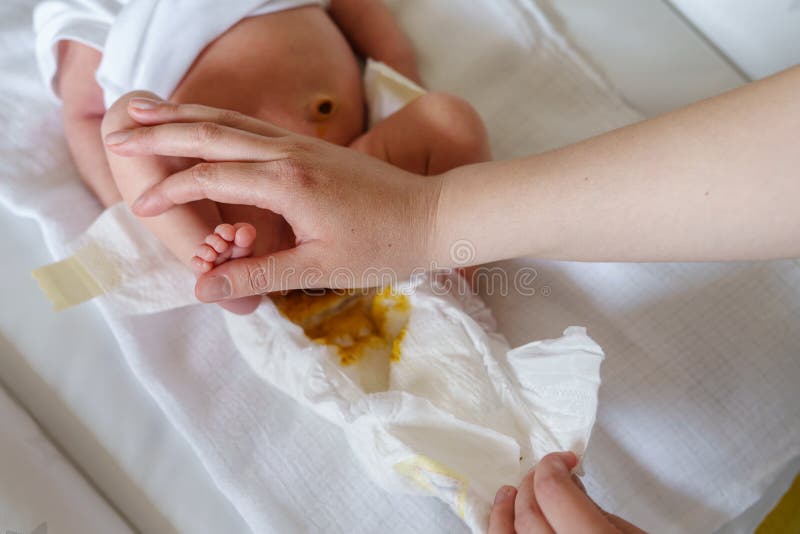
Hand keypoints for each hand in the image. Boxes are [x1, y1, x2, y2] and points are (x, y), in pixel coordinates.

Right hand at [105, 98, 441, 300]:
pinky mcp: (312, 147)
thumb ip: (258, 274)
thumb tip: (205, 288)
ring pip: (233, 122)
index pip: (211, 180)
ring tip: (149, 111)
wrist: (435, 214)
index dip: (171, 194)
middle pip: (213, 135)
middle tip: (119, 131)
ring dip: (187, 117)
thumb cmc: (384, 245)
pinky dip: (221, 122)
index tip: (139, 208)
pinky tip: (208, 124)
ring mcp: (301, 145)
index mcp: (286, 183)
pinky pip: (254, 127)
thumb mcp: (321, 268)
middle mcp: (288, 153)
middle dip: (163, 135)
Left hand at [489, 452, 645, 533]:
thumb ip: (594, 511)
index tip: (562, 460)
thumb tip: (567, 484)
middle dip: (533, 483)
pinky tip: (505, 523)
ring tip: (510, 492)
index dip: (553, 467)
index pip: (554, 494)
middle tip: (547, 473)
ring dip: (504, 510)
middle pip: (529, 514)